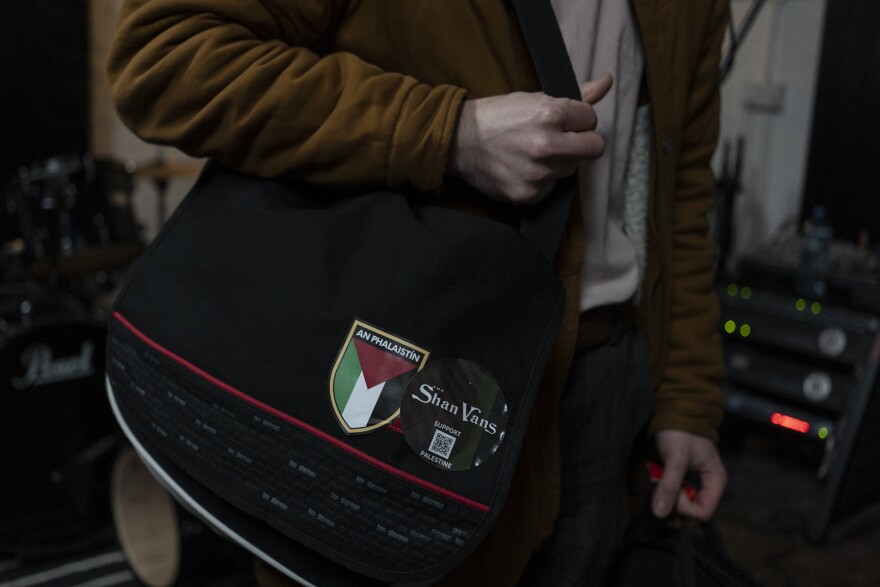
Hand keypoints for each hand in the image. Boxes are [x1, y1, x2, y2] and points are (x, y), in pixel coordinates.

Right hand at [446, 73, 612, 204]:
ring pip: (571, 169)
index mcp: (550, 113)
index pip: (591, 120)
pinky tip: (523, 169)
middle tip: (561, 141)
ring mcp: (538, 173)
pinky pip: (551, 188)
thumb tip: (608, 81)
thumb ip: (577, 95)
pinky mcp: (529, 194)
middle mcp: (547, 144)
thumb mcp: (534, 98)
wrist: (459, 142)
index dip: (579, 121)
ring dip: (558, 162)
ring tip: (533, 154)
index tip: (564, 123)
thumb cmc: (498, 116)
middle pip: (594, 149)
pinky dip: (541, 181)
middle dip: (582, 143)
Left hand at [652, 429, 726, 521]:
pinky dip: (661, 488)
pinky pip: (671, 494)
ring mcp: (693, 482)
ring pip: (678, 504)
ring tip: (657, 475)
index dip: (684, 506)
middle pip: (690, 511)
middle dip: (672, 500)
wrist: (672, 410)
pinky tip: (655, 474)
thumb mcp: (676, 458)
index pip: (703, 512)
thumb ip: (669, 485)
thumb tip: (660, 513)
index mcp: (715, 481)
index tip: (672, 488)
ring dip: (664, 494)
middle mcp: (706, 485)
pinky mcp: (680, 478)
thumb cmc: (680, 431)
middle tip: (661, 480)